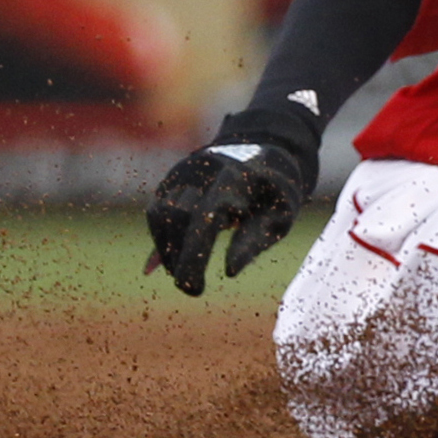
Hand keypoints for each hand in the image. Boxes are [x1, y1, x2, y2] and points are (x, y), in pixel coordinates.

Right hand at [145, 117, 315, 295]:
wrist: (262, 148)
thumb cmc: (274, 189)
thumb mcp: (281, 214)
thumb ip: (255, 240)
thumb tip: (229, 270)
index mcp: (236, 176)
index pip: (205, 217)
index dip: (195, 256)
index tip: (195, 289)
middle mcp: (203, 169)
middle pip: (177, 216)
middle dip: (180, 257)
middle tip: (190, 288)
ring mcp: (183, 171)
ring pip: (161, 214)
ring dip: (168, 250)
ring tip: (183, 275)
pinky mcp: (171, 178)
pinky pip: (156, 211)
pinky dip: (161, 239)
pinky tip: (172, 262)